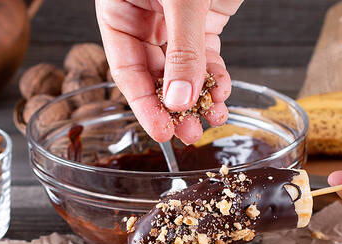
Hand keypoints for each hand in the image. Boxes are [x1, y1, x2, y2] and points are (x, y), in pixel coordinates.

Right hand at [96, 0, 241, 143]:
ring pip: (184, 72)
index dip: (144, 104)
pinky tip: (221, 92)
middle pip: (155, 77)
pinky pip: (206, 57)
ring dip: (200, 97)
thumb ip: (182, 49)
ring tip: (213, 117)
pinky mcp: (203, 21)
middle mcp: (145, 19)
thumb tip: (179, 99)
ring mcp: (175, 22)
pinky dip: (215, 77)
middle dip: (176, 107)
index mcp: (120, 10)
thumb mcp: (181, 0)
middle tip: (189, 132)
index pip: (126, 69)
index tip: (161, 131)